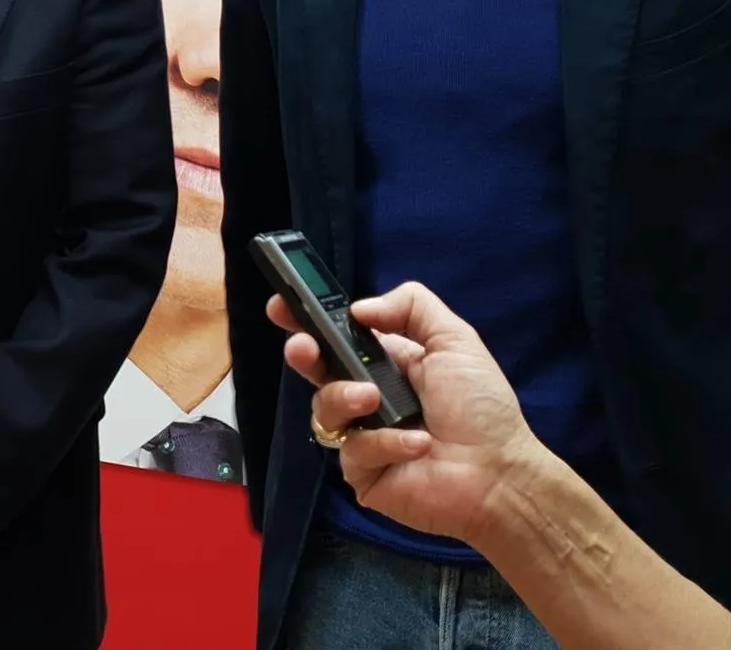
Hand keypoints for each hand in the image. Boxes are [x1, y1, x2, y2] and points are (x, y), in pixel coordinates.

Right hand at [268, 281, 548, 545]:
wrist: (500, 475)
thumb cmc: (482, 409)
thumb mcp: (456, 342)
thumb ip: (412, 307)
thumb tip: (359, 309)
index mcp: (384, 363)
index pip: (336, 337)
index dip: (305, 321)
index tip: (282, 306)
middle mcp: (367, 397)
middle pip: (315, 370)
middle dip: (302, 353)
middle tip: (303, 347)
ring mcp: (361, 436)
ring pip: (325, 410)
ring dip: (345, 398)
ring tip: (375, 400)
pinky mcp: (362, 473)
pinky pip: (351, 450)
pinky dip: (384, 443)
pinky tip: (417, 445)